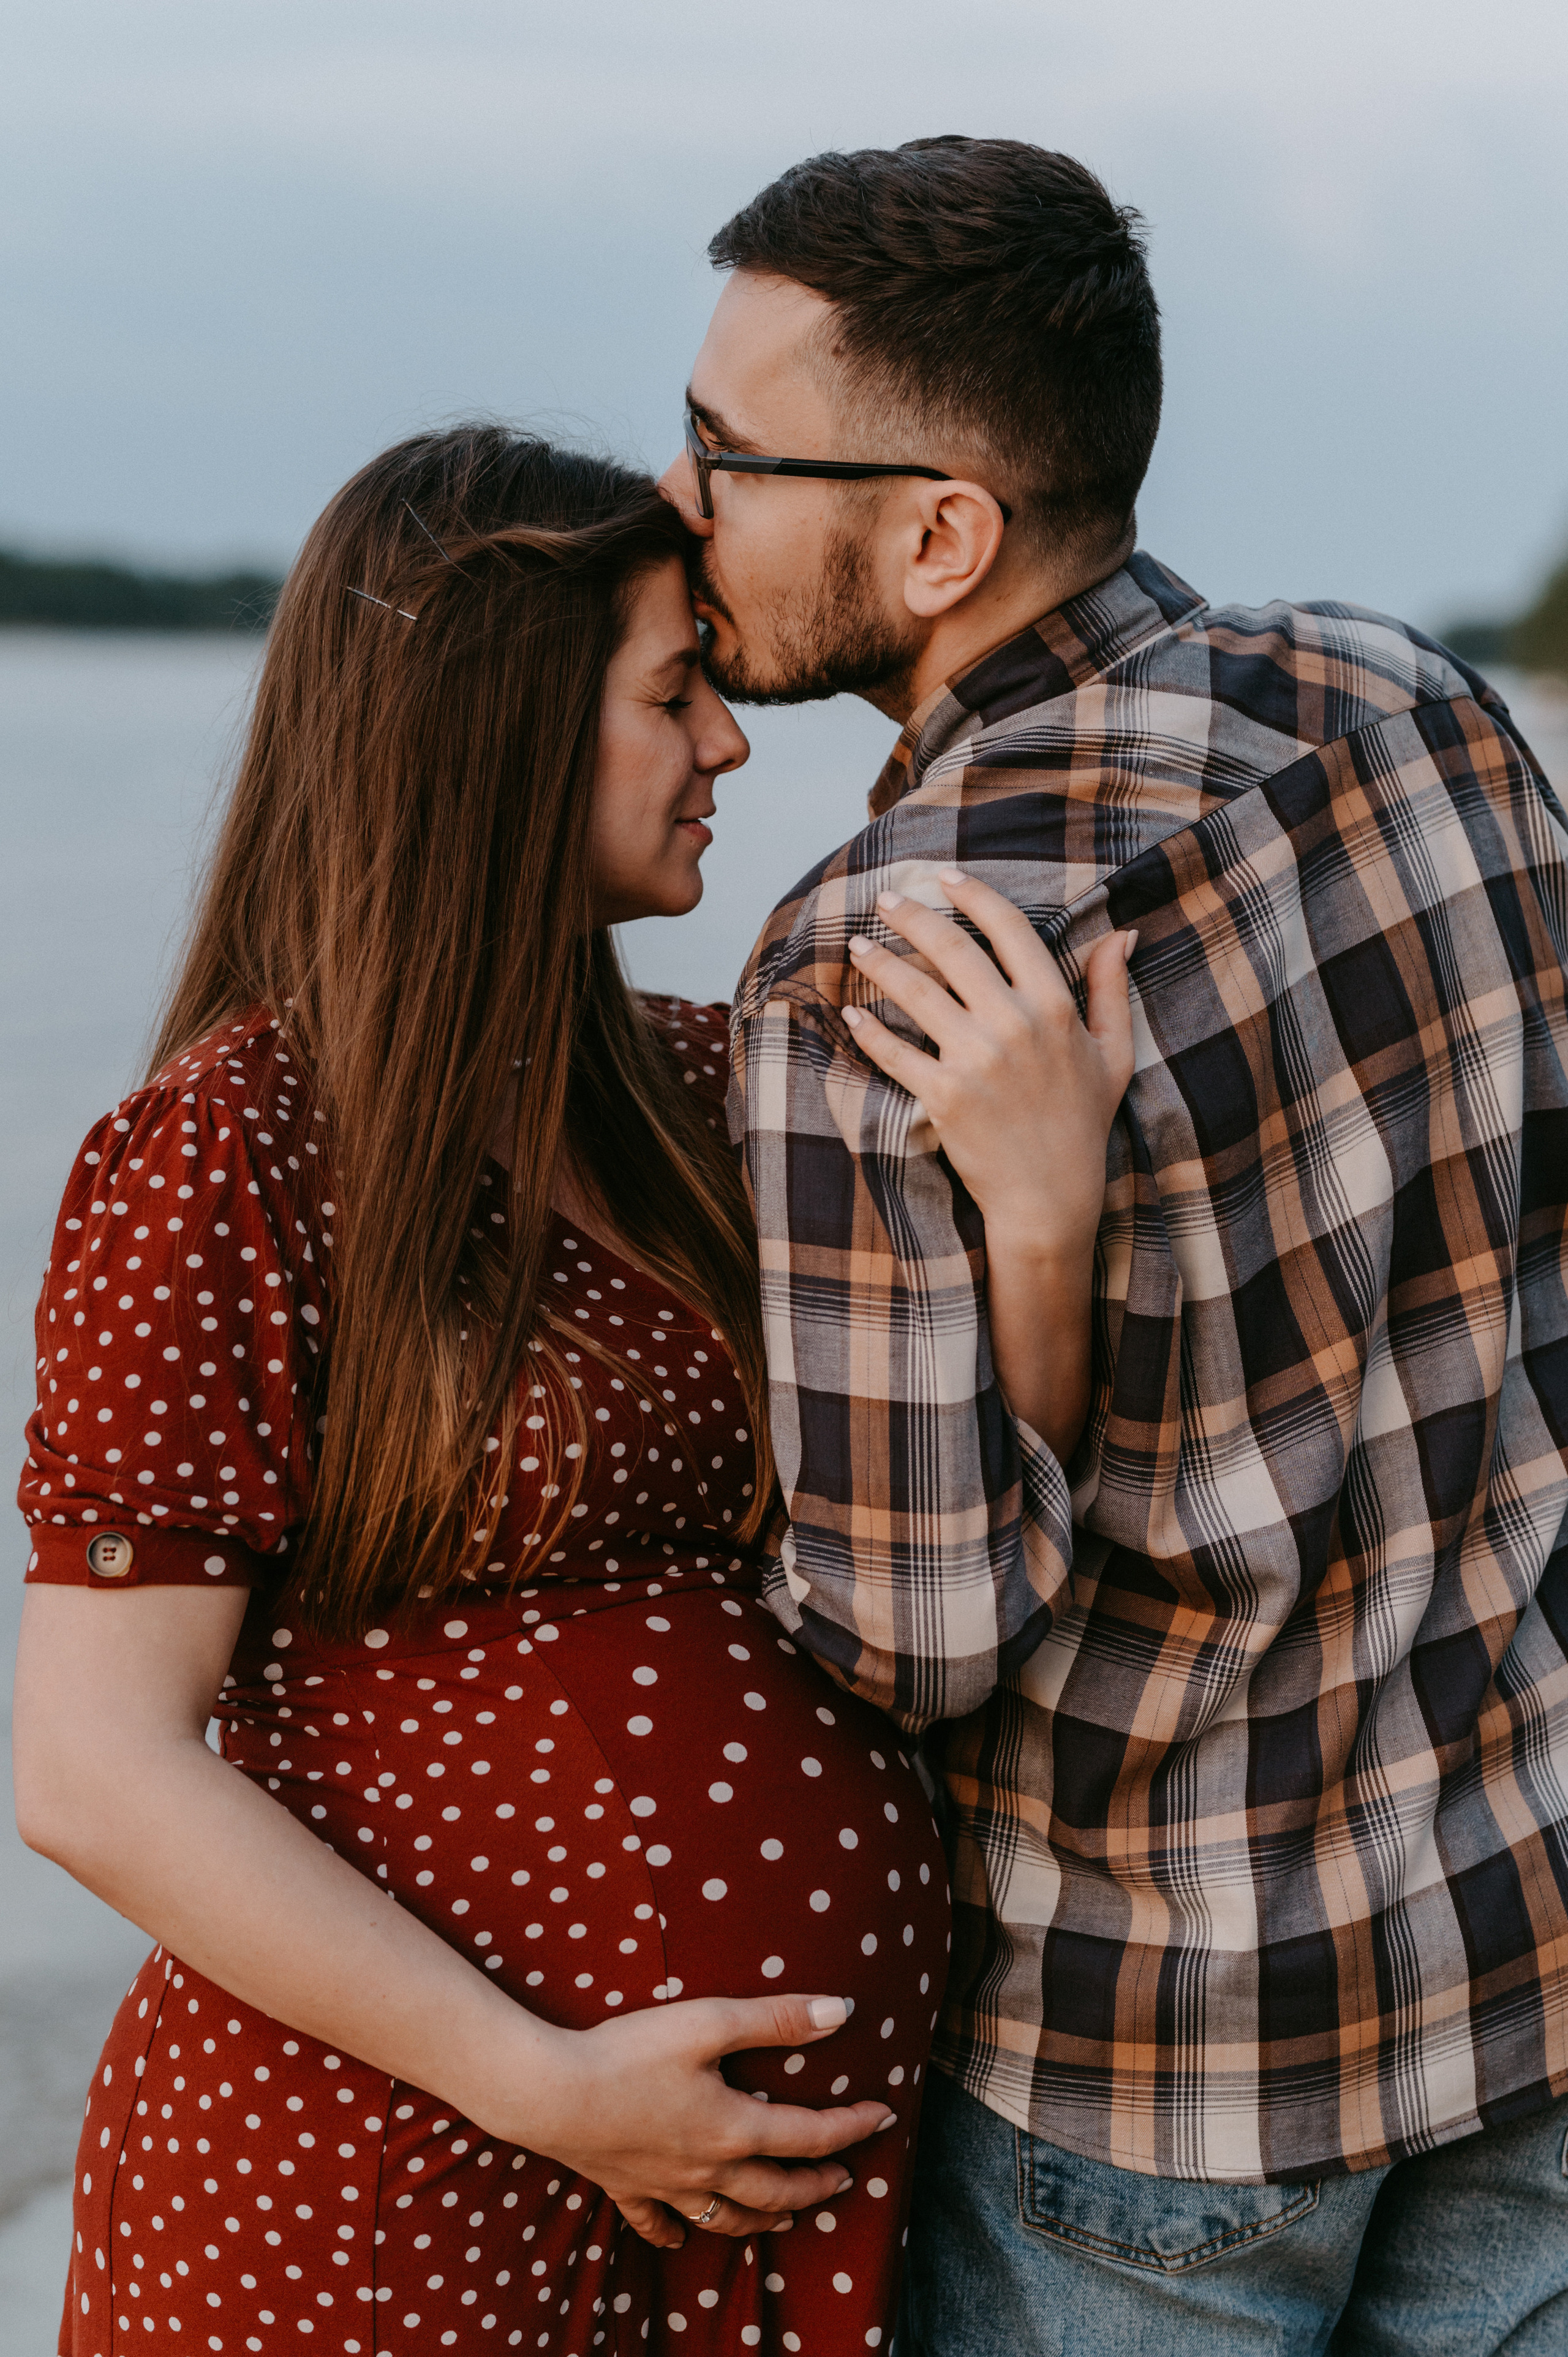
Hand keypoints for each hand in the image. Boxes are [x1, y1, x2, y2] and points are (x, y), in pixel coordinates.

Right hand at [498, 1991, 894, 2249]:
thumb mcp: (709, 2022)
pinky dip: (675, 2232)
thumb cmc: (629, 2051)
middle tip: (844, 2179)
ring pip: (726, 2216)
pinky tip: (681, 2236)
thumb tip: (842, 2011)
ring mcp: (664, 2184)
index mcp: (733, 2128)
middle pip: (775, 2189)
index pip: (810, 2135)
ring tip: (786, 2212)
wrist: (549, 2092)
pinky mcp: (625, 2185)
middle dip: (816, 2185)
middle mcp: (706, 2168)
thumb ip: (776, 2019)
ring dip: (764, 2215)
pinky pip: (657, 2223)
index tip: (885, 2115)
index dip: (853, 2126)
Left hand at [843, 870, 1135, 1265]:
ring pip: (917, 993)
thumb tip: (1120, 933)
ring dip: (881, 963)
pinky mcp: (944, 1096)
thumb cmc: (1082, 1124)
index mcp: (1055, 1008)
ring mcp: (977, 1061)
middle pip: (953, 950)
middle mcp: (1015, 1026)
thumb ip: (1110, 990)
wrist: (1052, 1197)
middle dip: (913, 916)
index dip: (974, 895)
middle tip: (885, 898)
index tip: (944, 876)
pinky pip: (896, 1053)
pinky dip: (869, 1031)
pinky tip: (851, 1013)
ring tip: (858, 945)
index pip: (1010, 930)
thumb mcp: (1113, 1055)